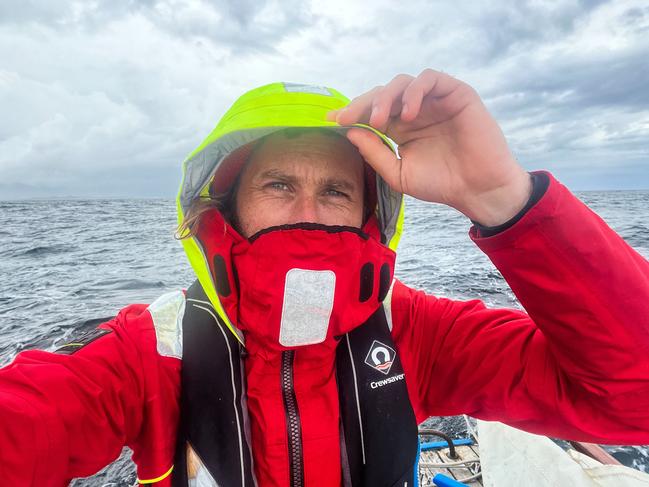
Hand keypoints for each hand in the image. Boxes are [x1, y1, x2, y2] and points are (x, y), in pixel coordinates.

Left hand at [328, 69, 532, 226]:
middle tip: (349, 119)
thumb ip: (375, 153)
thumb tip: (350, 132)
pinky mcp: (455, 94)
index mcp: (400, 128)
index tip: (332, 120)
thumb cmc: (441, 184)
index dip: (352, 113)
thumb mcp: (399, 173)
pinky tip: (408, 114)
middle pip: (383, 94)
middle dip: (362, 104)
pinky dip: (415, 91)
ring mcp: (435, 101)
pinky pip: (430, 79)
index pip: (372, 112)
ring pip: (403, 83)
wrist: (477, 189)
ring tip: (380, 120)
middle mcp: (415, 111)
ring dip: (386, 97)